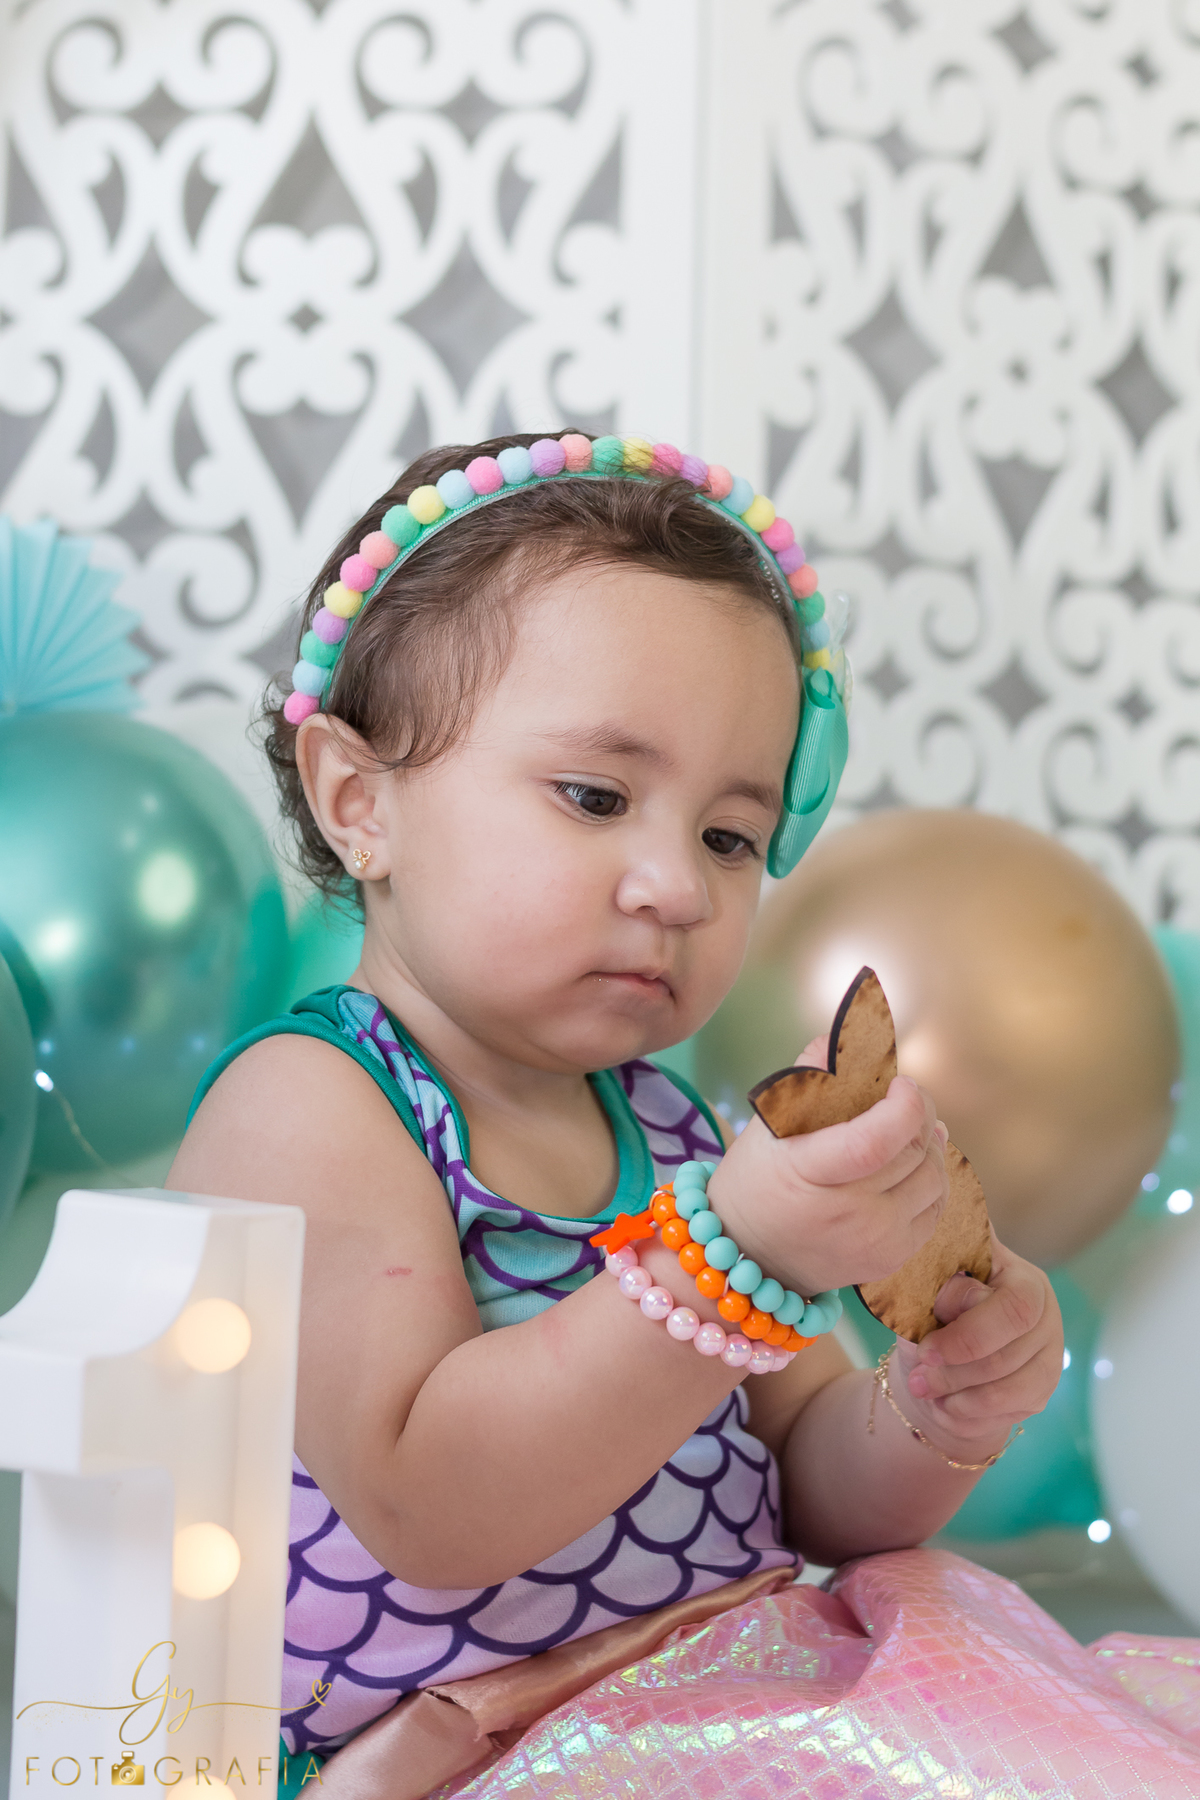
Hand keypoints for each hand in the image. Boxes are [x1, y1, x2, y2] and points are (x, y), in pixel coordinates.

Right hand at [705, 1040, 949, 1296]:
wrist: (750, 1256)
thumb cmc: (758, 1178)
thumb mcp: (767, 1122)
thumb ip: (808, 1075)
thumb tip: (847, 1035)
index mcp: (808, 1173)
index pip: (875, 1141)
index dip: (903, 1106)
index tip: (901, 1084)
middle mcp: (846, 1213)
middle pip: (913, 1154)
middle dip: (920, 1114)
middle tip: (908, 1098)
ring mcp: (872, 1241)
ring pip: (934, 1181)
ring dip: (931, 1147)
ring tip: (913, 1130)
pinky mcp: (890, 1260)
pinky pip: (936, 1211)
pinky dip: (932, 1181)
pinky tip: (914, 1165)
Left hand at [890, 1230, 1062, 1456]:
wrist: (938, 1353)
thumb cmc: (931, 1313)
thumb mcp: (927, 1295)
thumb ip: (940, 1293)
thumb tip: (952, 1304)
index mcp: (1019, 1276)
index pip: (1015, 1308)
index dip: (969, 1336)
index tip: (926, 1351)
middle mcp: (1046, 1311)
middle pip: (1008, 1356)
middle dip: (954, 1374)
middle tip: (918, 1382)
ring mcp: (1050, 1352)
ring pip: (1011, 1390)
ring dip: (960, 1400)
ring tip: (926, 1393)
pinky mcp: (1043, 1389)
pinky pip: (1008, 1412)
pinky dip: (969, 1416)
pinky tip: (944, 1406)